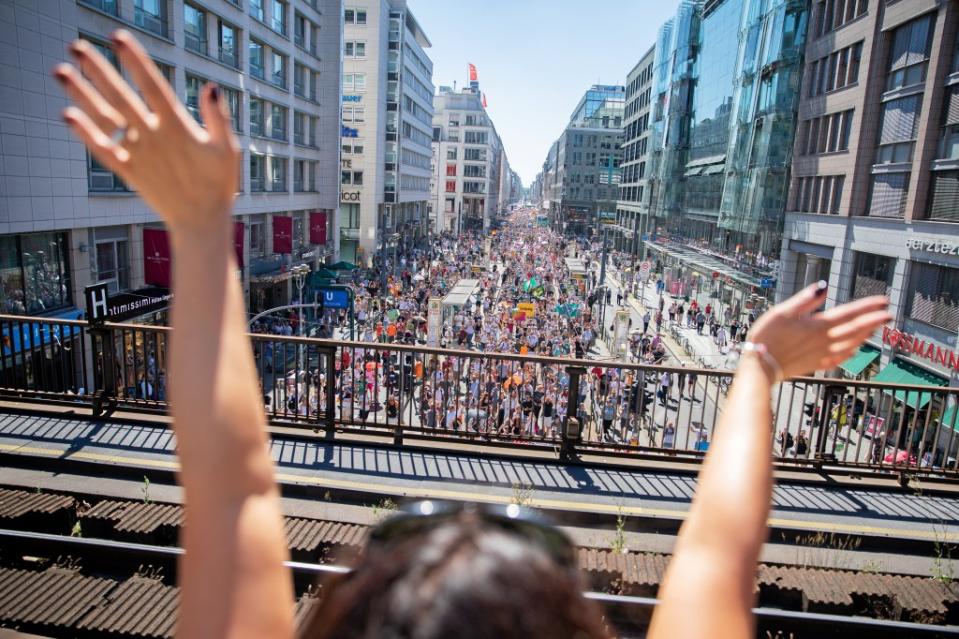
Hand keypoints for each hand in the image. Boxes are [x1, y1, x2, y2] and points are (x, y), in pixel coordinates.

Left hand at [54, 30, 238, 232]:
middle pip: (120, 96)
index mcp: (178, 127)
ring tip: (61, 71)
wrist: (201, 222)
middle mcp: (153, 137)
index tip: (118, 38)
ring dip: (82, 94)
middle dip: (97, 70)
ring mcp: (138, 154)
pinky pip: (103, 150)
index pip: (152, 86)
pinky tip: (68, 115)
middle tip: (76, 46)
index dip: (135, 61)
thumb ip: (219, 118)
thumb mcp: (228, 150)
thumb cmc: (218, 184)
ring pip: (105, 119)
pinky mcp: (129, 171)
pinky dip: (85, 133)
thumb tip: (211, 88)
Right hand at [747, 281, 890, 379]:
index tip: (884, 301)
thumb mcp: (782, 311)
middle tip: (889, 314)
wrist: (760, 367)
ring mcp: (822, 354)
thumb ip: (805, 299)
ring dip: (865, 335)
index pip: (849, 314)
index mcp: (818, 326)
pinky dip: (851, 353)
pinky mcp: (815, 364)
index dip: (868, 307)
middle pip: (855, 329)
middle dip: (874, 321)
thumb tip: (823, 286)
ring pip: (851, 344)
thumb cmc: (767, 337)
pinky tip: (854, 351)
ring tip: (875, 329)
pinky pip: (840, 358)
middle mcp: (824, 341)